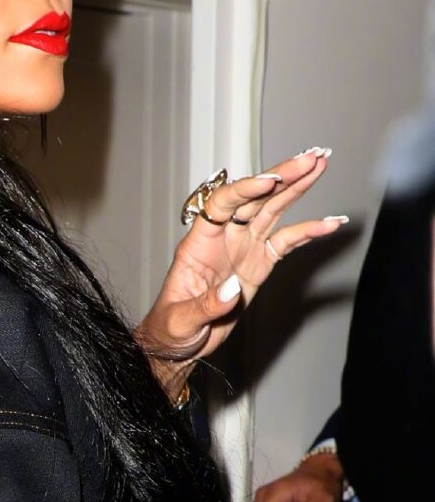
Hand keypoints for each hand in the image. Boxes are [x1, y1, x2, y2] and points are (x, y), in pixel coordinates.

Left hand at [135, 149, 344, 398]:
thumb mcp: (180, 321)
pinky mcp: (259, 264)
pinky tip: (331, 223)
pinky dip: (309, 231)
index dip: (246, 190)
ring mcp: (243, 248)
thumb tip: (231, 290)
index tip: (270, 180)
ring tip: (320, 163)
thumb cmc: (170, 328)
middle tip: (311, 157)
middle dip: (283, 175)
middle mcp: (224, 238)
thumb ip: (205, 306)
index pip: (223, 204)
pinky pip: (286, 242)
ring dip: (297, 186)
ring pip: (273, 210)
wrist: (180, 344)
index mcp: (200, 243)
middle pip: (255, 198)